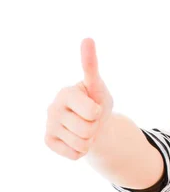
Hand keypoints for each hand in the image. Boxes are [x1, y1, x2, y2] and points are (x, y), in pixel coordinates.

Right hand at [44, 38, 113, 159]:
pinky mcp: (48, 140)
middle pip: (88, 127)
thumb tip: (87, 37)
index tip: (92, 75)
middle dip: (96, 126)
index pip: (91, 108)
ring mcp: (49, 124)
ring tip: (86, 128)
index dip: (98, 110)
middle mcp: (53, 106)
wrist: (93, 125)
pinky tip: (76, 139)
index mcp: (67, 92)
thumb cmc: (98, 103)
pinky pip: (75, 154)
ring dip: (90, 139)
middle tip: (92, 119)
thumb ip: (92, 68)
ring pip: (82, 142)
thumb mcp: (99, 88)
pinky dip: (82, 150)